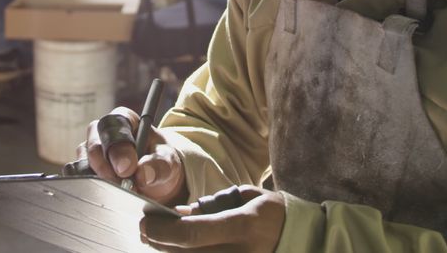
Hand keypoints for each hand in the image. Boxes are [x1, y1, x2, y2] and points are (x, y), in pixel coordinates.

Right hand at [83, 107, 186, 205]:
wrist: (156, 182)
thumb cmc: (161, 163)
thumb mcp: (168, 162)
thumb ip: (159, 165)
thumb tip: (143, 174)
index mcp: (125, 121)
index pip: (114, 125)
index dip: (119, 147)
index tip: (127, 170)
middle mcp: (103, 132)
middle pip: (94, 144)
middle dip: (106, 168)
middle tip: (120, 185)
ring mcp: (91, 151)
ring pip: (83, 162)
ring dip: (97, 180)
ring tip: (117, 193)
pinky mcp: (83, 169)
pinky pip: (77, 176)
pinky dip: (88, 187)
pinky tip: (103, 196)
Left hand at [141, 185, 285, 251]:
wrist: (302, 239)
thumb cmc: (271, 213)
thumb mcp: (246, 198)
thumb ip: (212, 206)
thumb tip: (180, 213)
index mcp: (243, 226)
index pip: (193, 234)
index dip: (164, 230)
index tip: (146, 220)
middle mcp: (239, 252)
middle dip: (159, 242)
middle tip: (144, 230)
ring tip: (155, 240)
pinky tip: (176, 250)